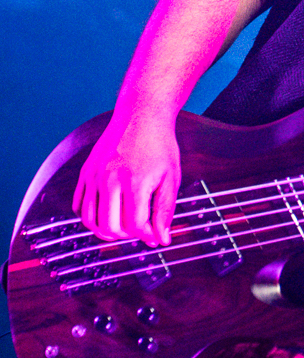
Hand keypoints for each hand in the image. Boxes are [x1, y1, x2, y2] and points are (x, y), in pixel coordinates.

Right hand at [72, 113, 180, 246]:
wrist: (141, 117)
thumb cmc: (159, 146)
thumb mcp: (171, 178)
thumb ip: (165, 211)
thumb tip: (162, 239)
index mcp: (135, 182)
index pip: (135, 225)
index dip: (146, 236)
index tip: (154, 237)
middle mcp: (110, 180)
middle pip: (110, 227)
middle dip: (127, 236)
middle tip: (138, 230)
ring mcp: (94, 177)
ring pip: (90, 221)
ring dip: (106, 231)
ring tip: (122, 227)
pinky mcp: (85, 173)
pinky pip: (79, 207)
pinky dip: (90, 217)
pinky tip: (107, 213)